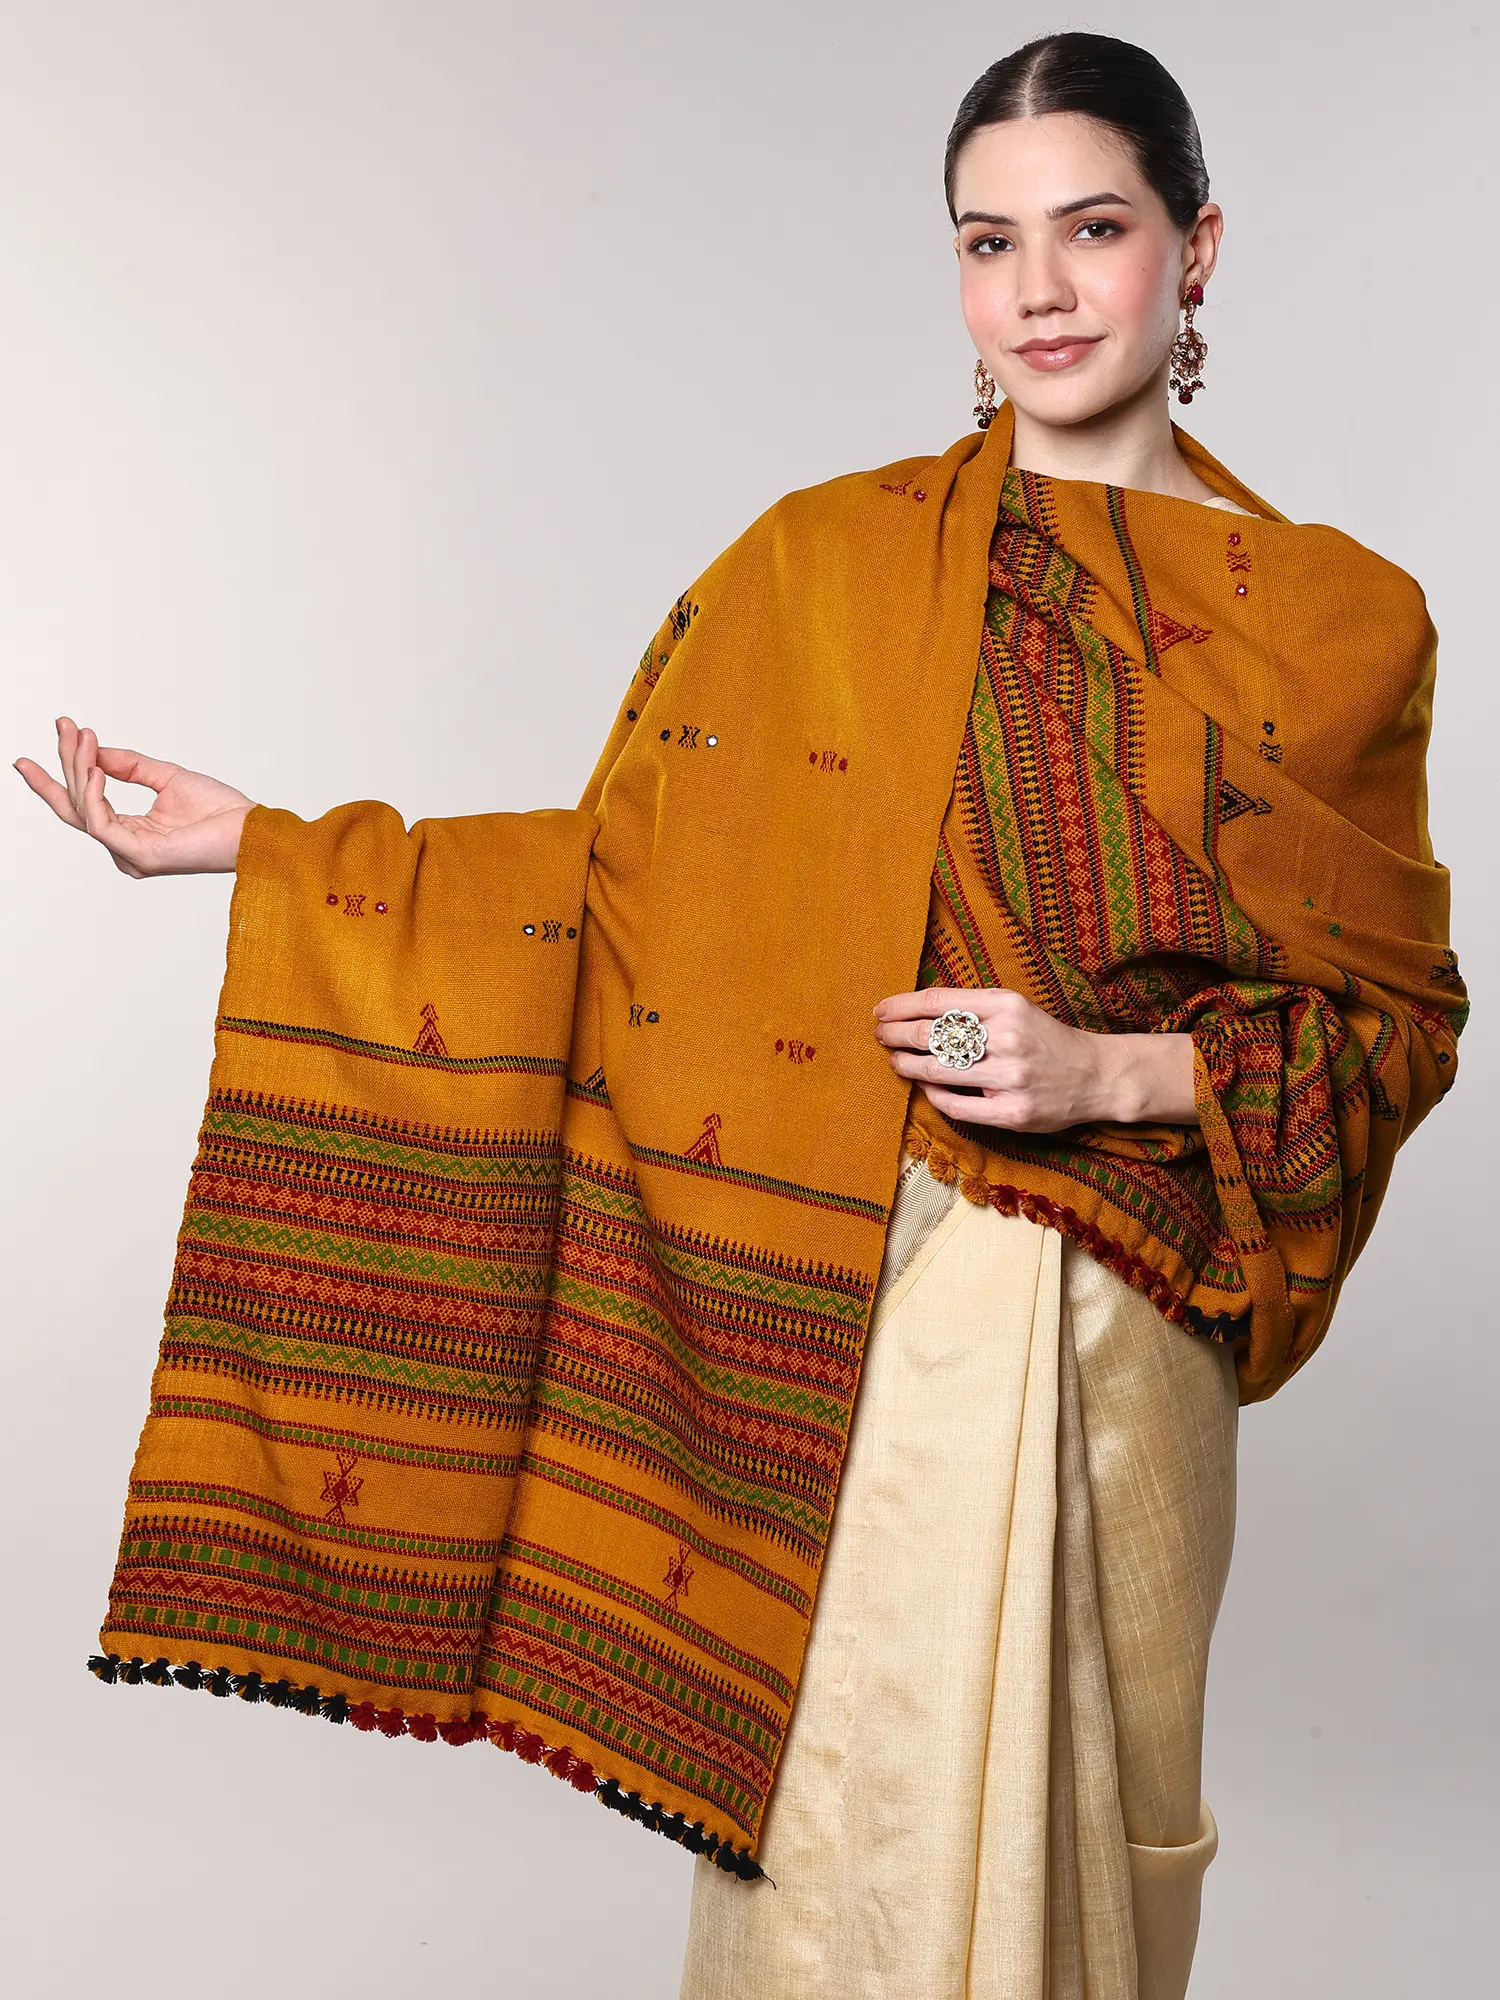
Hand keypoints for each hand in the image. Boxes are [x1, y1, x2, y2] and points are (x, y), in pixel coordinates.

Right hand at [15, 717, 254, 876]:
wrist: (250, 828)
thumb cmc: (219, 810)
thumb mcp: (166, 777)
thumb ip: (129, 766)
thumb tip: (94, 750)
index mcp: (131, 833)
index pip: (86, 802)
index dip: (69, 767)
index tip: (62, 728)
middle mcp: (124, 848)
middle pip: (76, 805)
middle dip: (65, 763)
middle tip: (61, 725)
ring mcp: (130, 855)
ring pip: (85, 809)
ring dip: (80, 769)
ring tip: (83, 738)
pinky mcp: (140, 856)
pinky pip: (101, 823)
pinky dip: (94, 794)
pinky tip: (96, 769)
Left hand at [873, 985, 1196, 1131]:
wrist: (1095, 1075)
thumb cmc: (1044, 1038)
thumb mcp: (1015, 1008)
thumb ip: (973, 1007)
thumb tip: (916, 1010)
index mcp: (1007, 1005)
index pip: (938, 1002)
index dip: (902, 1006)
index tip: (881, 1011)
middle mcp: (1008, 1038)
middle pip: (933, 1035)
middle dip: (896, 1034)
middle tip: (879, 1035)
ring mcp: (1011, 1078)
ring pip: (940, 1070)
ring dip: (907, 1064)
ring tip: (894, 1060)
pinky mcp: (1013, 1113)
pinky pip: (958, 1106)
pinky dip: (934, 1094)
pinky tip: (924, 1086)